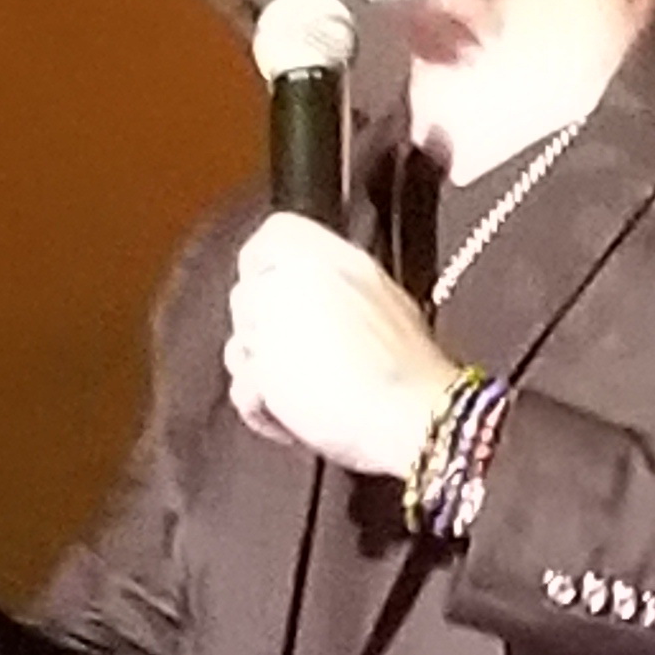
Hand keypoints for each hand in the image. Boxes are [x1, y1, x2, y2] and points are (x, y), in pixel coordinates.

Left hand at [223, 218, 460, 476]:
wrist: (415, 413)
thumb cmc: (412, 372)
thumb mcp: (391, 305)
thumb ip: (345, 293)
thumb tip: (326, 308)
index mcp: (336, 258)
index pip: (275, 233)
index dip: (265, 263)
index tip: (275, 289)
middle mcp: (299, 281)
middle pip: (247, 293)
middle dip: (264, 331)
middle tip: (297, 358)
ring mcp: (276, 325)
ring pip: (238, 345)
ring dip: (262, 373)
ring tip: (302, 396)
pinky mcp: (262, 370)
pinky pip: (243, 391)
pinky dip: (265, 412)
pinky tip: (297, 421)